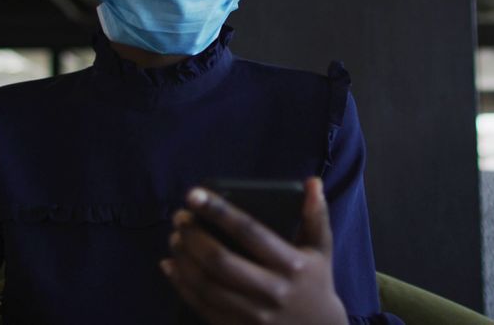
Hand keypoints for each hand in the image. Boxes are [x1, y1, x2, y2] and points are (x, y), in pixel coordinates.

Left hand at [160, 177, 347, 324]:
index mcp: (291, 265)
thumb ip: (316, 215)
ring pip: (206, 285)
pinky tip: (171, 265)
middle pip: (220, 260)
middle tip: (180, 218)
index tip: (194, 195)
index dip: (219, 211)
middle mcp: (272, 291)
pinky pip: (202, 306)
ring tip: (175, 238)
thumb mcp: (322, 249)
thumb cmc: (315, 282)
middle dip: (193, 235)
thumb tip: (312, 182)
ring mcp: (253, 314)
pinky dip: (181, 284)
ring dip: (184, 258)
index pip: (250, 232)